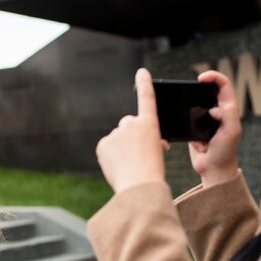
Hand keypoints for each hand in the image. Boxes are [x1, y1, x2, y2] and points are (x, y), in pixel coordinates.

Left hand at [96, 68, 167, 192]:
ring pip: (118, 139)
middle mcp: (131, 123)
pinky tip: (119, 167)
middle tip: (138, 155)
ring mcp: (116, 133)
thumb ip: (149, 142)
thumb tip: (143, 142)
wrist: (139, 187)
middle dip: (132, 136)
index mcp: (150, 124)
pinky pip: (107, 148)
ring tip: (129, 165)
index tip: (142, 72)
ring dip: (122, 149)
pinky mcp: (103, 144)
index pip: (147, 98)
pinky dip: (111, 157)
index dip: (144, 84)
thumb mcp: (157, 153)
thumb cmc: (153, 173)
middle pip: (129, 126)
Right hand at [188, 70, 241, 187]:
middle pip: (207, 90)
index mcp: (229, 109)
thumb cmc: (226, 152)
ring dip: (191, 108)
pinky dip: (186, 122)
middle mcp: (217, 111)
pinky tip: (191, 131)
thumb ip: (228, 115)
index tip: (201, 78)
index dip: (214, 77)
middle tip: (191, 89)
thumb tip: (215, 108)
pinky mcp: (193, 128)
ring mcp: (204, 119)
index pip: (223, 85)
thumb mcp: (232, 132)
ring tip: (194, 120)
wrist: (213, 169)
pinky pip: (186, 119)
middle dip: (198, 89)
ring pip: (194, 104)